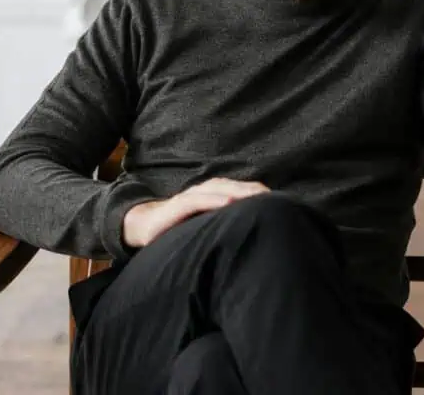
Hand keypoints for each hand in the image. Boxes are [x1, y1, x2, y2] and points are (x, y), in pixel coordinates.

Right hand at [122, 178, 269, 248]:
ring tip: (258, 197)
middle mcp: (202, 192)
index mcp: (211, 195)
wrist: (142, 226)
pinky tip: (229, 203)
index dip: (258, 193)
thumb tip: (251, 236)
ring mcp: (189, 198)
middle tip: (275, 199)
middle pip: (233, 186)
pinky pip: (197, 201)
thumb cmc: (178, 227)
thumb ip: (223, 225)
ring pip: (217, 189)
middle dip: (254, 190)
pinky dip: (213, 200)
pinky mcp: (175, 207)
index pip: (239, 190)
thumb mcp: (204, 226)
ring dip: (238, 191)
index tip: (280, 202)